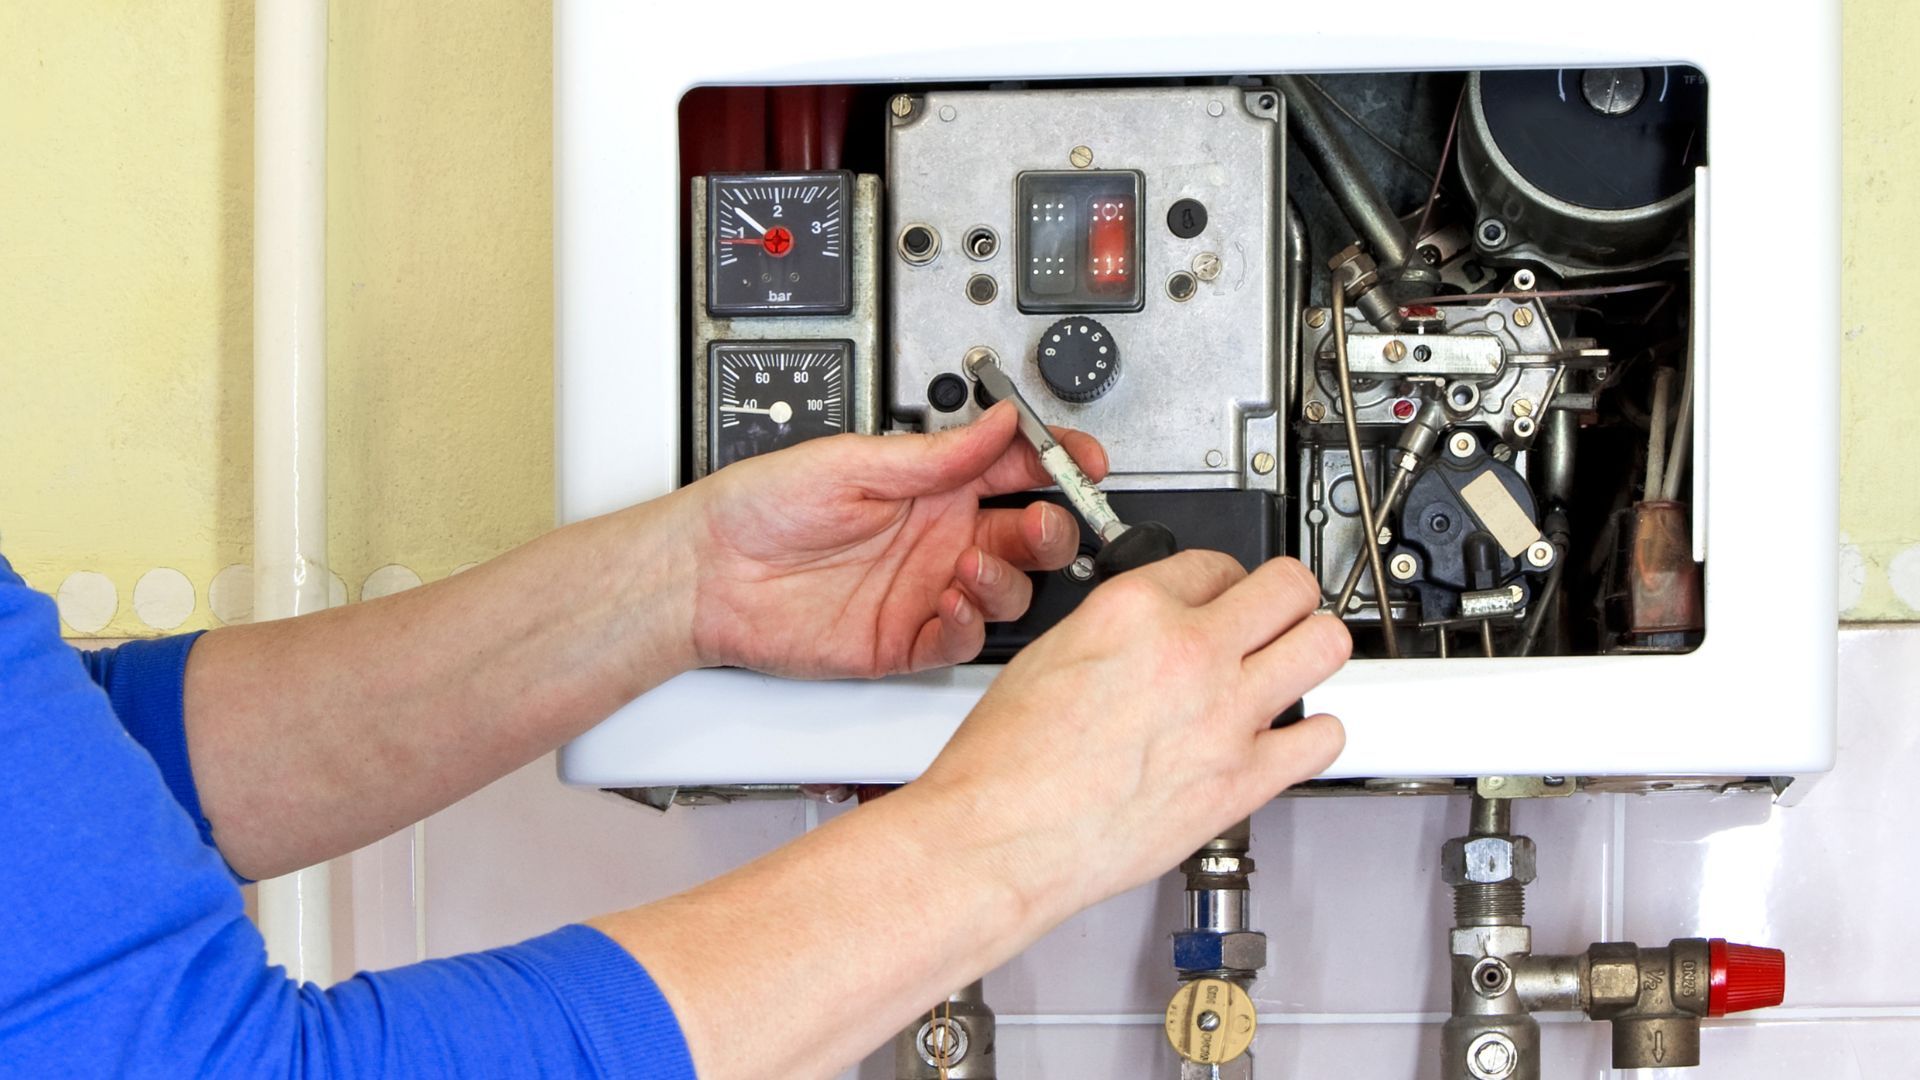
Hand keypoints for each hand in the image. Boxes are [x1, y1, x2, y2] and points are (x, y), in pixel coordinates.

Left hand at [683, 403, 1107, 676]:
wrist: (706, 575)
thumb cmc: (760, 507)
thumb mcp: (850, 462)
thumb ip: (936, 454)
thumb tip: (1002, 422)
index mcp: (931, 484)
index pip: (1016, 468)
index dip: (1057, 463)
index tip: (1083, 461)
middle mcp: (937, 536)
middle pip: (1029, 535)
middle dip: (1051, 528)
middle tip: (1042, 523)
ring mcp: (924, 589)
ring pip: (1007, 591)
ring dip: (1005, 579)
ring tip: (968, 566)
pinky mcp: (904, 640)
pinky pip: (960, 641)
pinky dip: (968, 627)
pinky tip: (949, 606)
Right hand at [914, 551, 1351, 912]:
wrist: (1001, 837)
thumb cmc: (1006, 762)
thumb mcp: (1050, 652)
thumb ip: (1121, 630)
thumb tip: (1155, 630)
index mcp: (1135, 610)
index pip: (1217, 563)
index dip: (1221, 581)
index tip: (1222, 598)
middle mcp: (1190, 652)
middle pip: (1290, 587)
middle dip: (1286, 597)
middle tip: (1277, 614)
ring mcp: (1226, 715)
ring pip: (1326, 645)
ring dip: (1313, 648)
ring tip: (1293, 662)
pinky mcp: (1244, 780)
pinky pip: (1323, 737)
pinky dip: (1315, 733)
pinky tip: (1291, 735)